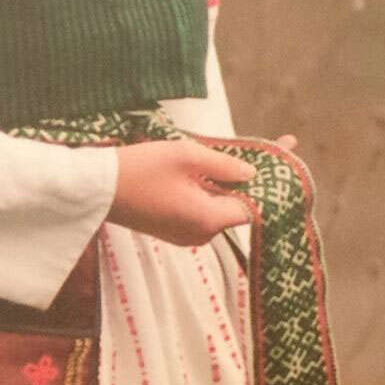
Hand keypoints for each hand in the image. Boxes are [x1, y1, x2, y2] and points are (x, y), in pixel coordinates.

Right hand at [108, 135, 292, 245]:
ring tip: (252, 153)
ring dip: (232, 182)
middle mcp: (200, 234)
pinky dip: (211, 190)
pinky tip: (218, 167)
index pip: (253, 205)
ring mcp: (185, 235)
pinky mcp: (172, 229)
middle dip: (255, 177)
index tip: (290, 159)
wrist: (94, 189)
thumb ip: (225, 165)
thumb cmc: (139, 169)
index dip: (272, 182)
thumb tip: (251, 174)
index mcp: (208, 220)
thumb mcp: (186, 157)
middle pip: (237, 205)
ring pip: (219, 206)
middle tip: (279, 149)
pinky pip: (201, 209)